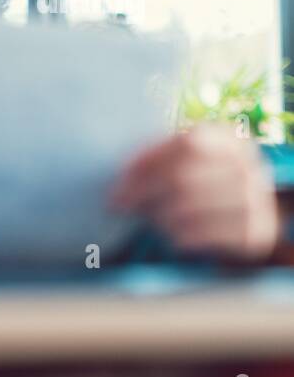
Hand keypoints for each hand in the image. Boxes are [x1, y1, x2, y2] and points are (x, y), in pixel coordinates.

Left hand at [110, 125, 277, 261]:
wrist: (240, 217)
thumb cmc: (195, 184)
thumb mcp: (178, 162)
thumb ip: (152, 160)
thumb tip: (123, 178)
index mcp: (229, 139)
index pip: (187, 146)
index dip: (147, 165)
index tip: (118, 185)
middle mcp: (248, 166)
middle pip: (184, 179)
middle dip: (144, 194)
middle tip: (122, 206)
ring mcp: (257, 199)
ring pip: (189, 209)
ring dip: (159, 217)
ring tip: (151, 219)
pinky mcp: (255, 232)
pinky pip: (203, 236)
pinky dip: (178, 237)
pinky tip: (172, 235)